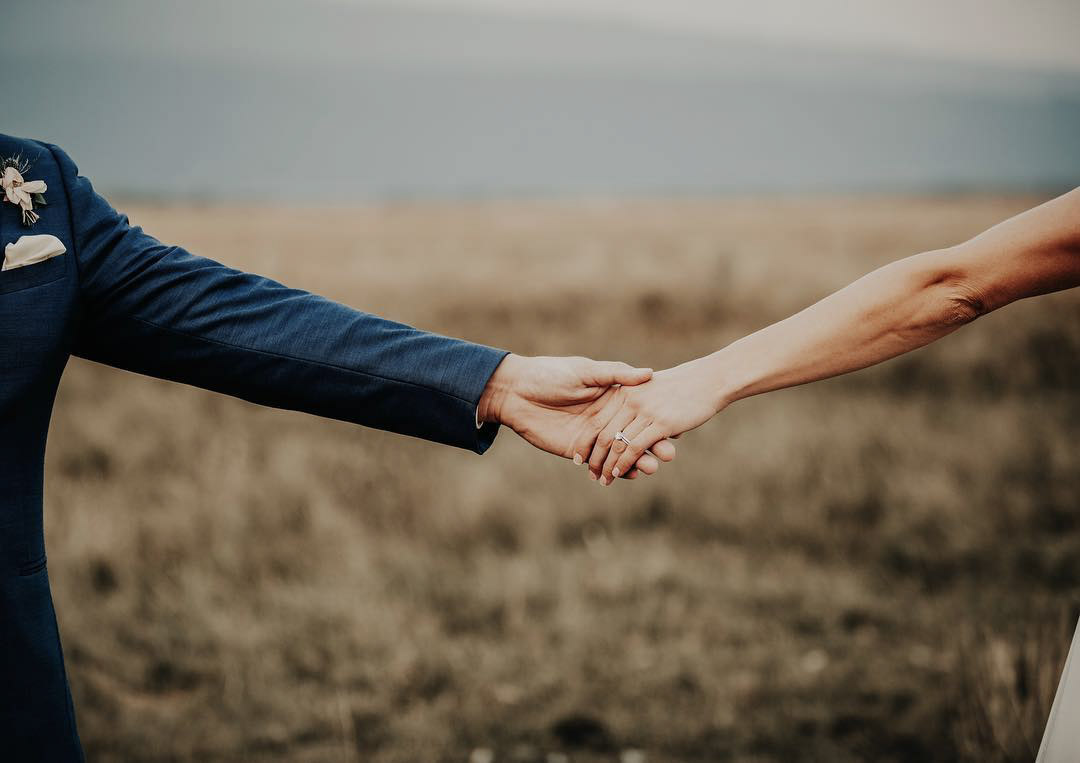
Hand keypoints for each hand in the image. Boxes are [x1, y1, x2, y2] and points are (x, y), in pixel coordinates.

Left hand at [478, 354, 676, 477]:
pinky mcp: (578, 450)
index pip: (640, 412)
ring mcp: (592, 435)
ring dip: (637, 462)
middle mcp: (605, 417)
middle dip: (652, 446)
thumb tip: (647, 373)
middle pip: (634, 434)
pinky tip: (629, 476)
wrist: (516, 391)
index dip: (656, 421)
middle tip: (668, 456)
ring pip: (620, 452)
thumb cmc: (551, 374)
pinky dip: (615, 470)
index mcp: (611, 395)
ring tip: (652, 469)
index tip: (675, 430)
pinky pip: (601, 463)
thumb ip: (615, 375)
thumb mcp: (585, 371)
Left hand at [585, 357, 724, 483]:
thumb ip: (631, 402)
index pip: (597, 419)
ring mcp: (645, 411)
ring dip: (607, 465)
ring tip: (603, 480)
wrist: (708, 378)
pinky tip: (619, 473)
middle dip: (594, 457)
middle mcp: (629, 400)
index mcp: (623, 390)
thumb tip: (622, 424)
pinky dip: (624, 463)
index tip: (580, 457)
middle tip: (592, 475)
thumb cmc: (681, 385)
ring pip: (617, 443)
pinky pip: (635, 447)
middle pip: (603, 434)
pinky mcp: (661, 423)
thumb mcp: (649, 387)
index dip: (587, 440)